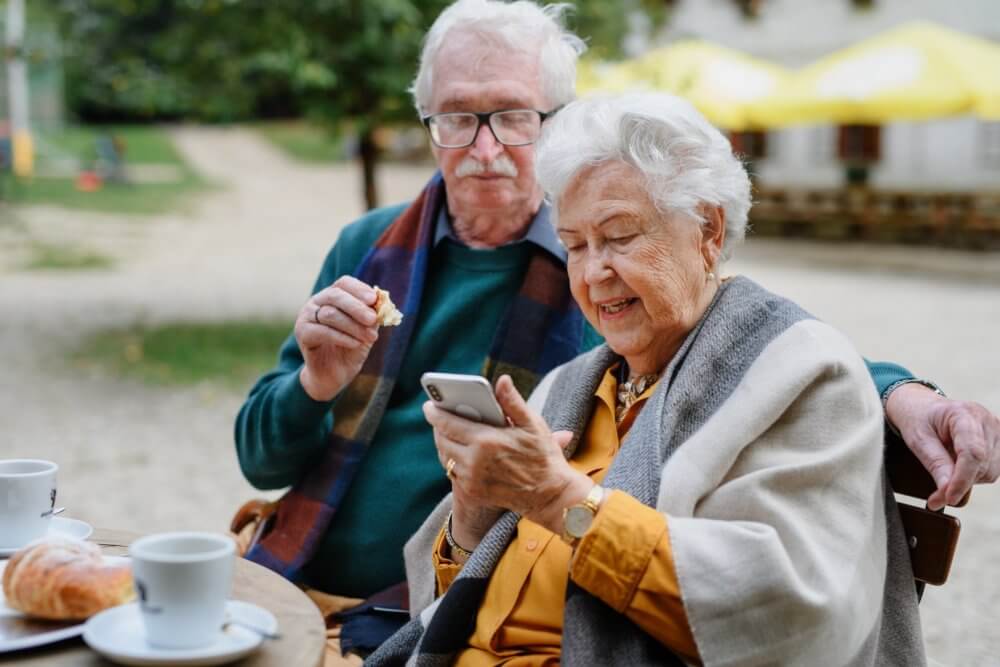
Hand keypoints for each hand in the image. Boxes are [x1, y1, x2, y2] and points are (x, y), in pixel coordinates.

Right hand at [295, 276, 378, 401]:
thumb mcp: (366, 330)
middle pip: (335, 296)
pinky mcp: (302, 333)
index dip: (359, 289)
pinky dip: (342, 337)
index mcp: (332, 296)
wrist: (333, 375)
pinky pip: (322, 331)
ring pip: (330, 314)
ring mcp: (306, 317)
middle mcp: (316, 302)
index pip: (343, 283)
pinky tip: (356, 344)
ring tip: (370, 337)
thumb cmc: (350, 348)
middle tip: (373, 319)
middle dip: (357, 307)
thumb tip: (383, 305)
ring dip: (353, 326)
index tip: (373, 299)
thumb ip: (373, 317)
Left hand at [424, 375, 590, 544]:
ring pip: (445, 457)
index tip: (428, 405)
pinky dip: (452, 460)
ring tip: (447, 431)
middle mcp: (474, 461)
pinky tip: (459, 451)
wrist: (550, 494)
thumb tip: (502, 380)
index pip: (448, 423)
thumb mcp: (532, 424)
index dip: (435, 413)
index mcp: (486, 441)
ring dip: (444, 443)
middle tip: (438, 416)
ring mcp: (472, 479)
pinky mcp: (473, 492)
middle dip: (438, 427)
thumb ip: (512, 401)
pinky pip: (452, 472)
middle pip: (442, 440)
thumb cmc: (543, 455)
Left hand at [886, 383, 999, 509]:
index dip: (962, 480)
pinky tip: (959, 464)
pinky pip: (993, 470)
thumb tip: (947, 492)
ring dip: (968, 478)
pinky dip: (976, 475)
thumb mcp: (917, 440)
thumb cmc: (918, 419)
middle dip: (960, 482)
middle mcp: (986, 420)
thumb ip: (935, 464)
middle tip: (936, 490)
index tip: (948, 498)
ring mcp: (997, 430)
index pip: (972, 453)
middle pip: (983, 466)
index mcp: (963, 413)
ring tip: (948, 463)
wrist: (924, 407)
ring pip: (991, 472)